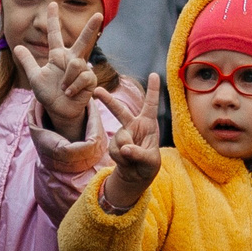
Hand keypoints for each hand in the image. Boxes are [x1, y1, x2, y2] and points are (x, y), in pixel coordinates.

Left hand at [9, 4, 105, 139]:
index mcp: (57, 56)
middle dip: (91, 28)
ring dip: (67, 79)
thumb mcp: (34, 77)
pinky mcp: (90, 80)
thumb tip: (17, 47)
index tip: (52, 4)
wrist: (58, 111)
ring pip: (77, 64)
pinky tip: (70, 93)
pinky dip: (73, 86)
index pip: (55, 34)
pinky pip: (83, 77)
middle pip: (83, 40)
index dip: (53, 20)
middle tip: (98, 14)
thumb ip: (27, 62)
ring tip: (63, 88)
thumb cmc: (48, 94)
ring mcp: (82, 69)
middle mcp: (71, 60)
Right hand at [92, 74, 163, 208]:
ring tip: (134, 159)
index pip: (150, 104)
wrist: (135, 176)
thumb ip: (139, 153)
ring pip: (121, 139)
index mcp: (148, 123)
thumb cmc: (148, 164)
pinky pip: (115, 151)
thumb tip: (124, 148)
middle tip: (97, 91)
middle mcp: (133, 125)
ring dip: (127, 152)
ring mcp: (122, 134)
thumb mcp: (150, 161)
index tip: (154, 74)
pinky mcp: (114, 145)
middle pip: (119, 110)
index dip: (153, 90)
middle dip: (107, 100)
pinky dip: (122, 159)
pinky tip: (126, 162)